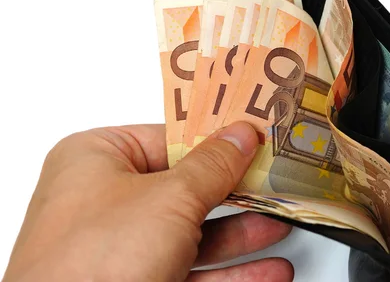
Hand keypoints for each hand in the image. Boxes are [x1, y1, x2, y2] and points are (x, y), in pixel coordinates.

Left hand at [3, 122, 292, 281]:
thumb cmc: (98, 261)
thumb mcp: (170, 198)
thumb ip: (213, 165)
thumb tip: (240, 135)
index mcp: (96, 159)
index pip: (169, 137)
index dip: (216, 139)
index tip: (255, 138)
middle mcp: (105, 200)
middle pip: (186, 187)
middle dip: (237, 192)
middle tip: (274, 183)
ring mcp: (120, 247)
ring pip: (194, 233)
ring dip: (242, 234)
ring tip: (279, 226)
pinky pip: (193, 270)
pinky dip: (232, 272)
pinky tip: (267, 271)